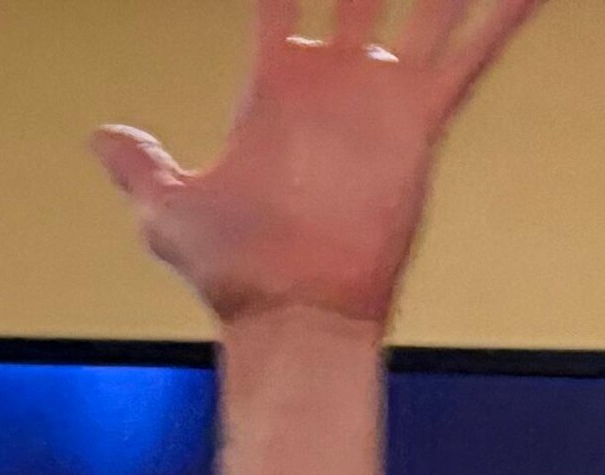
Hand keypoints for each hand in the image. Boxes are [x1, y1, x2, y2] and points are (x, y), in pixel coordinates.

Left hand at [94, 0, 544, 333]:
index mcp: (273, 80)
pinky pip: (471, 57)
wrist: (293, 314)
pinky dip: (503, 17)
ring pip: (420, 3)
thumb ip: (142, 168)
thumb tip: (101, 136)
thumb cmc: (232, 272)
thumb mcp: (169, 213)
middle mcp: (332, 76)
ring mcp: (379, 93)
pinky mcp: (421, 120)